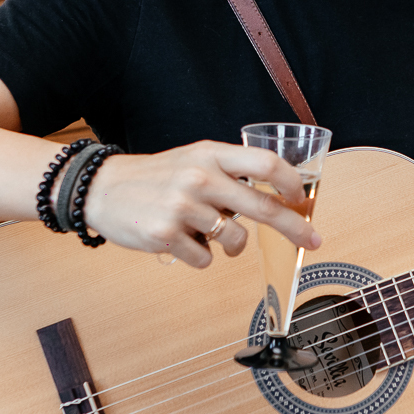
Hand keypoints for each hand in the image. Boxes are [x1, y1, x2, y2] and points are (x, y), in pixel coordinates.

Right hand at [81, 140, 324, 267]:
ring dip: (231, 246)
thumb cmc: (156, 177)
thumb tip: (278, 195)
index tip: (303, 198)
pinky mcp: (166, 236)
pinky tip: (182, 241)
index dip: (292, 183)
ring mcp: (182, 208)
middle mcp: (199, 178)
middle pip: (263, 207)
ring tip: (209, 233)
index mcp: (210, 154)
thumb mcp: (193, 159)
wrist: (102, 189)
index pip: (264, 163)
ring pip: (235, 240)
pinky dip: (200, 256)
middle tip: (312, 240)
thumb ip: (230, 171)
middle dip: (295, 227)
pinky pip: (205, 259)